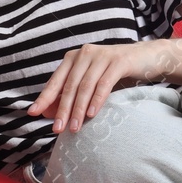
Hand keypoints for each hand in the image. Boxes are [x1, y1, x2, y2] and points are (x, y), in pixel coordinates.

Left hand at [27, 41, 172, 132]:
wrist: (147, 58)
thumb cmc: (117, 74)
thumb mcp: (92, 83)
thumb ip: (72, 95)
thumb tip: (49, 113)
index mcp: (74, 58)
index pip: (55, 80)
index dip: (45, 98)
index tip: (33, 114)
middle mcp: (85, 54)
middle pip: (69, 86)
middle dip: (61, 109)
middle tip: (56, 129)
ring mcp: (102, 56)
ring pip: (85, 86)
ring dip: (78, 109)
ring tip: (74, 128)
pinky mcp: (118, 61)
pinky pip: (104, 83)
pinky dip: (96, 100)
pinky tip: (91, 114)